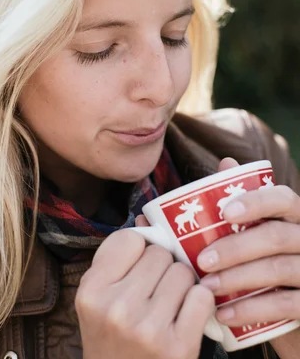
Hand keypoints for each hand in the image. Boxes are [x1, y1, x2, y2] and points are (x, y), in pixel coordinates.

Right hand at [76, 229, 214, 358]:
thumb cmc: (110, 340)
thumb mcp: (96, 300)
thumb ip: (116, 258)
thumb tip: (146, 217)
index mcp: (92, 291)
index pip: (130, 239)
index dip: (140, 248)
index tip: (140, 264)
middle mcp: (117, 308)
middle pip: (160, 254)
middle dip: (164, 265)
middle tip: (157, 287)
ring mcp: (149, 328)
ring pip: (183, 272)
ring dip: (183, 283)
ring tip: (171, 302)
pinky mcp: (178, 347)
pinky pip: (202, 297)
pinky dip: (199, 302)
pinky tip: (187, 314)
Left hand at [198, 158, 299, 333]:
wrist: (295, 318)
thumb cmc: (268, 263)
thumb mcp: (258, 234)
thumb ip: (238, 206)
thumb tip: (212, 174)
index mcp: (296, 216)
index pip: (281, 198)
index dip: (254, 202)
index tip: (224, 213)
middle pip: (276, 236)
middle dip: (235, 247)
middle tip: (202, 260)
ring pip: (279, 268)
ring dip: (237, 278)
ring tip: (207, 287)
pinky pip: (286, 305)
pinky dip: (252, 309)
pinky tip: (224, 313)